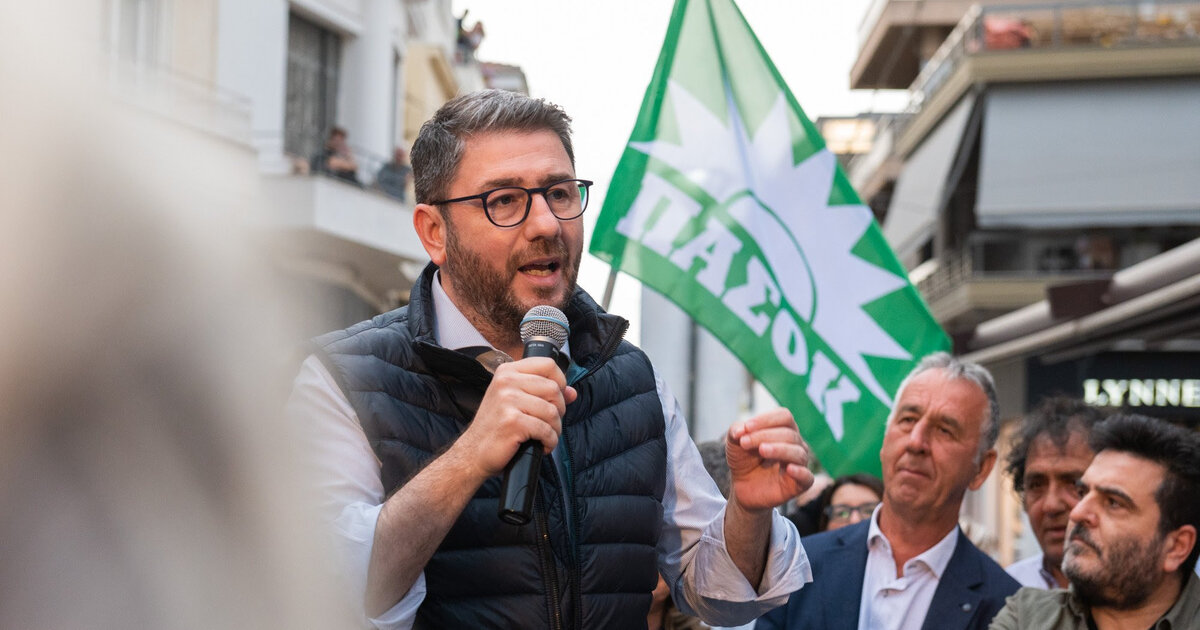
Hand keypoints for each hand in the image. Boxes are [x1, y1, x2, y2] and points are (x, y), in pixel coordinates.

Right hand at [453, 357, 576, 479]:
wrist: (473, 453)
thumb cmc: (496, 428)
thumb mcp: (516, 402)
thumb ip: (543, 393)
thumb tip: (572, 392)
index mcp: (507, 372)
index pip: (548, 364)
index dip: (560, 381)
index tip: (556, 398)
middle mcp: (506, 382)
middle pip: (554, 388)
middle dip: (559, 410)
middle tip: (550, 423)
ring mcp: (508, 400)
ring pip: (552, 411)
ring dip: (555, 429)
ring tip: (545, 436)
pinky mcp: (513, 421)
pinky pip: (546, 430)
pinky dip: (550, 442)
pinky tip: (542, 446)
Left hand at [725, 408, 813, 512]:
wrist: (742, 487)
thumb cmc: (744, 459)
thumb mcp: (734, 442)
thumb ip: (736, 430)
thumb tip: (741, 429)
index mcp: (784, 429)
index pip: (784, 416)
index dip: (766, 419)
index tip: (747, 427)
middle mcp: (796, 444)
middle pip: (789, 434)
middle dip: (764, 435)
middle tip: (744, 443)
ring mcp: (799, 464)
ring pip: (798, 453)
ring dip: (779, 449)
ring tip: (762, 450)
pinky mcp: (799, 484)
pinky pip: (808, 477)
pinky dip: (800, 472)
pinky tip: (789, 469)